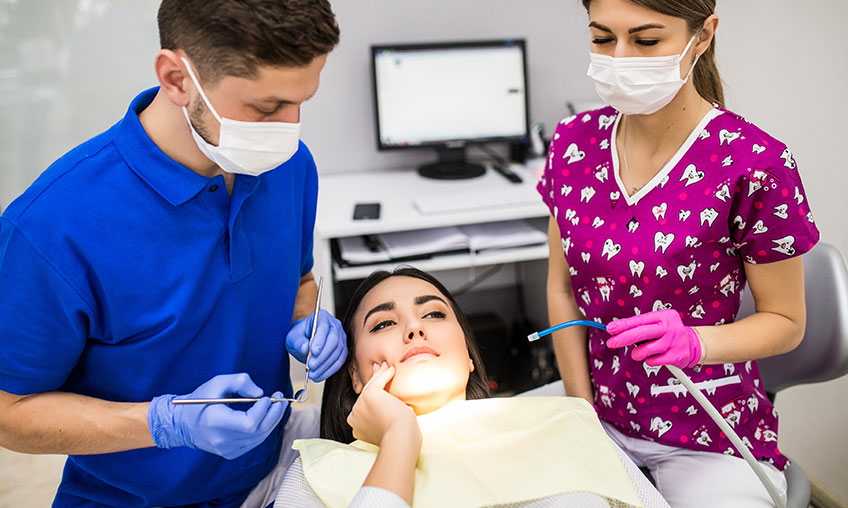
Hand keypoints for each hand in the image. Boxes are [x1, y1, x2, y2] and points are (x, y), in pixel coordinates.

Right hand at [148, 373, 286, 459]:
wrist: (182, 423)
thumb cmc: (200, 399)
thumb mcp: (217, 382)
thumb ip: (240, 381)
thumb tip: (260, 394)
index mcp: (215, 422)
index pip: (249, 424)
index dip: (263, 411)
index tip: (268, 397)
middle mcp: (221, 440)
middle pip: (258, 432)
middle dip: (274, 415)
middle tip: (281, 400)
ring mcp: (225, 450)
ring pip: (259, 439)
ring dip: (272, 421)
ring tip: (277, 406)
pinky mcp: (229, 454)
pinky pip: (253, 443)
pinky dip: (263, 430)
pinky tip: (266, 418)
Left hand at [285, 309, 346, 381]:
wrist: (303, 342)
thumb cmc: (298, 337)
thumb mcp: (293, 338)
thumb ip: (298, 342)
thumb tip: (305, 348)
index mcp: (322, 317)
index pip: (324, 327)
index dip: (320, 340)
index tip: (313, 351)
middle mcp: (335, 325)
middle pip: (334, 341)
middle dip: (322, 356)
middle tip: (310, 366)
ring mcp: (341, 338)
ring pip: (337, 353)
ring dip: (324, 366)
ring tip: (312, 374)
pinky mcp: (342, 350)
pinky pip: (339, 362)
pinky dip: (329, 371)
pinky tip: (318, 376)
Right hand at [347, 362, 420, 448]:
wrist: (400, 437)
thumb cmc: (401, 439)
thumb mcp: (391, 431)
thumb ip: (389, 423)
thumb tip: (405, 411)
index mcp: (357, 427)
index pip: (365, 409)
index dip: (373, 400)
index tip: (382, 393)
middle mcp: (354, 416)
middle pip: (365, 396)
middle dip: (374, 384)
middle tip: (382, 373)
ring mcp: (360, 405)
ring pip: (371, 386)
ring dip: (379, 375)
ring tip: (387, 367)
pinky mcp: (369, 395)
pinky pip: (378, 381)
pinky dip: (385, 374)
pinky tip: (392, 369)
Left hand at [606, 309, 702, 368]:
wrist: (693, 344)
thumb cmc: (668, 333)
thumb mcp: (657, 324)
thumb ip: (640, 326)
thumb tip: (616, 331)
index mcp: (663, 316)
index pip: (639, 320)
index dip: (623, 325)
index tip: (610, 329)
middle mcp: (670, 327)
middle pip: (642, 333)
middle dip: (623, 338)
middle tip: (611, 343)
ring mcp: (674, 342)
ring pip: (646, 350)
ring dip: (638, 353)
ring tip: (639, 353)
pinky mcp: (677, 356)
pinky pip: (654, 361)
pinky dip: (649, 360)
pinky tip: (655, 357)